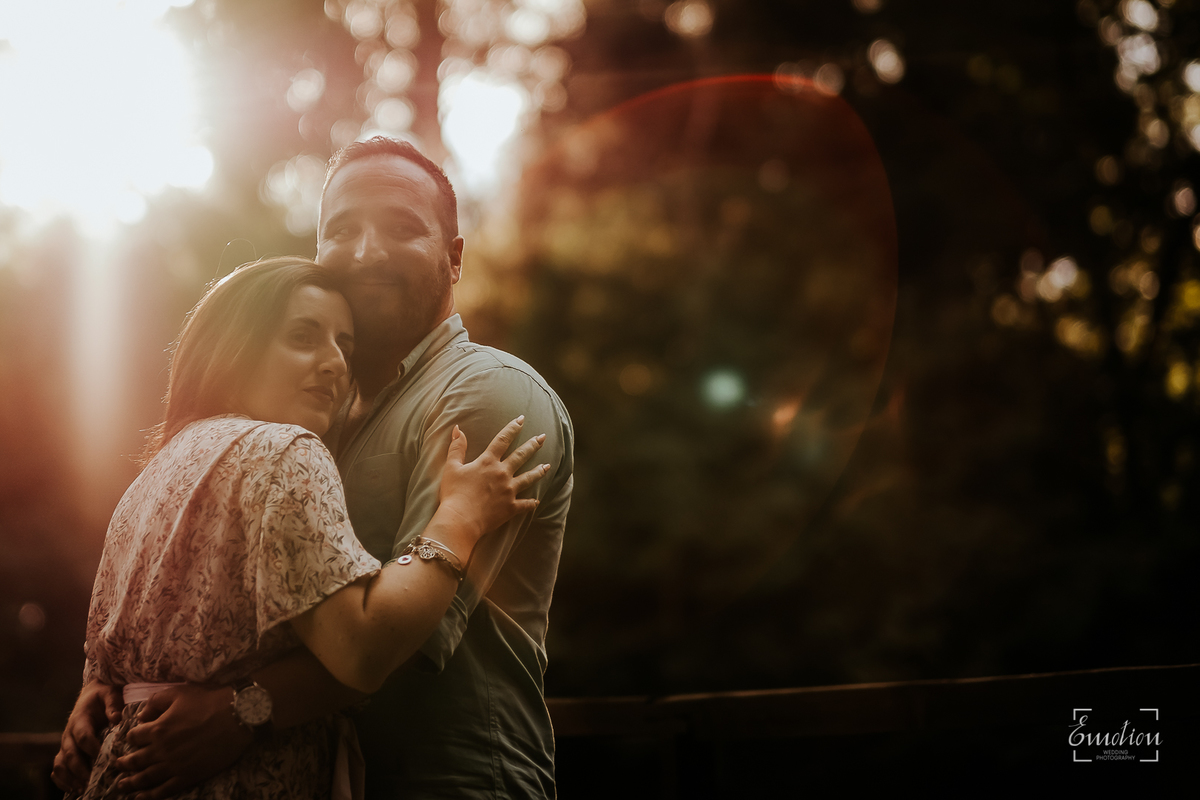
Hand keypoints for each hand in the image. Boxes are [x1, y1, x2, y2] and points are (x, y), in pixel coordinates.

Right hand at [52, 680, 123, 792]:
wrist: (92, 695)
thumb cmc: (103, 695)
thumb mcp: (110, 693)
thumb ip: (113, 704)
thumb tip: (116, 718)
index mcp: (79, 719)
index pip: (83, 736)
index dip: (92, 749)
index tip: (106, 759)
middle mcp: (69, 734)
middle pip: (70, 754)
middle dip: (80, 769)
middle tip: (91, 782)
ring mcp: (65, 744)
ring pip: (60, 764)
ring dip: (70, 778)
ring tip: (82, 789)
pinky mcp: (65, 752)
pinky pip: (58, 769)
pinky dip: (62, 781)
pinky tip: (74, 790)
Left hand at [110, 684, 251, 799]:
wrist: (238, 716)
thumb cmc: (210, 701)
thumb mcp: (179, 692)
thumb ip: (155, 702)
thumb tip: (141, 716)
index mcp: (157, 729)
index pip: (134, 737)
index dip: (131, 737)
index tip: (132, 739)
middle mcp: (161, 750)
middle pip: (135, 760)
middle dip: (124, 763)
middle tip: (117, 766)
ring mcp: (174, 766)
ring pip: (145, 778)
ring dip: (131, 783)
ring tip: (121, 786)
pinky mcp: (188, 776)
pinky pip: (164, 790)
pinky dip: (150, 796)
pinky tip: (141, 798)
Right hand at [437, 416, 547, 548]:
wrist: (460, 520)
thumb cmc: (453, 494)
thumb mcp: (451, 467)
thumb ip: (456, 447)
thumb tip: (458, 429)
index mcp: (487, 462)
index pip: (502, 440)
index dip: (513, 428)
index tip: (522, 419)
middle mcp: (502, 473)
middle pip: (521, 456)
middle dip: (533, 445)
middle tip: (543, 437)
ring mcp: (509, 491)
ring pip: (529, 478)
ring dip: (539, 471)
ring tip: (548, 466)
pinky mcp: (510, 508)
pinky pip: (525, 504)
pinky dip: (532, 503)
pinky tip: (537, 501)